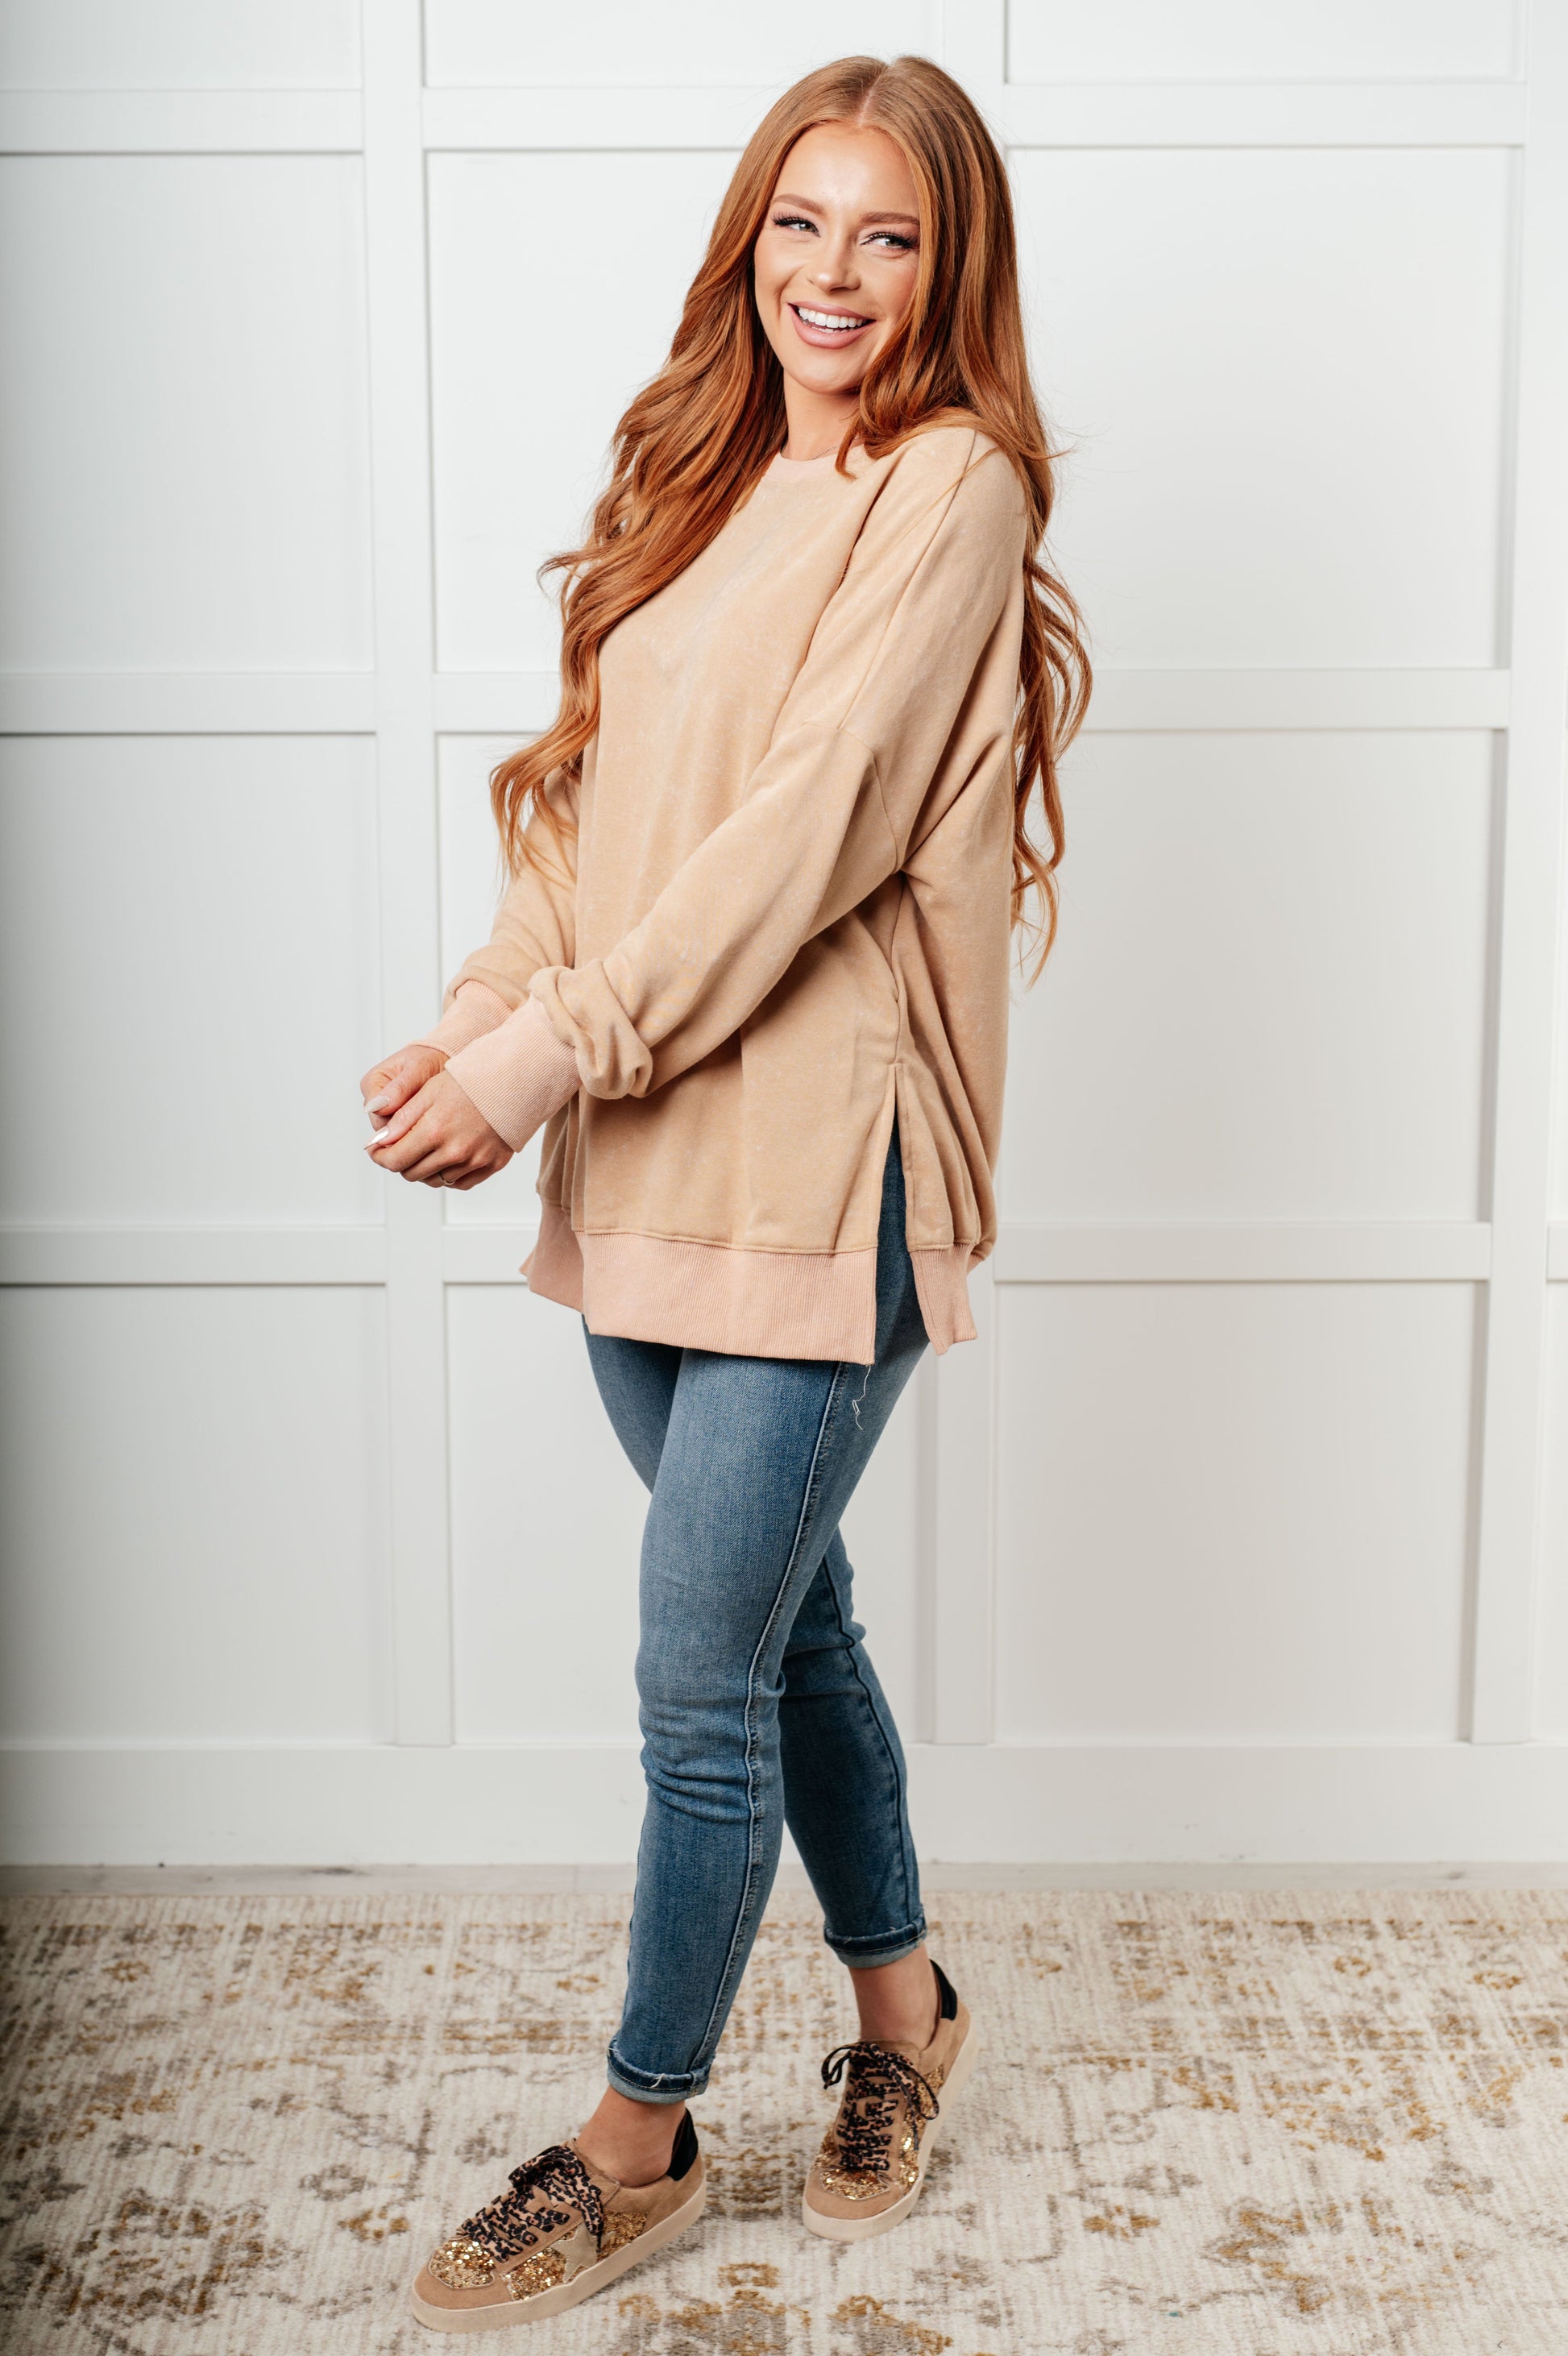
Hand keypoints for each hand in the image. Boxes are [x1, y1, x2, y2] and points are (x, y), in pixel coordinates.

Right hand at [362, 1044, 447, 1130]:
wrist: (442, 1060)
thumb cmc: (428, 1060)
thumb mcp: (417, 1068)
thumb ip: (398, 1088)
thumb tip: (377, 1107)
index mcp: (372, 1083)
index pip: (376, 1114)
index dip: (396, 1120)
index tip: (417, 1115)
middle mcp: (374, 1099)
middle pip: (383, 1128)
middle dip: (405, 1125)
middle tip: (427, 1113)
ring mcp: (384, 1111)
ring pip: (393, 1133)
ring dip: (411, 1127)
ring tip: (428, 1112)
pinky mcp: (396, 1119)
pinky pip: (403, 1133)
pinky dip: (416, 1128)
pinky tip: (427, 1118)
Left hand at [365, 1070, 512, 1188]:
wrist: (514, 1079)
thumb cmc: (471, 1080)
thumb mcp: (429, 1091)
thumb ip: (402, 1119)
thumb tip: (380, 1141)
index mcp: (434, 1131)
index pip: (394, 1159)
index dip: (380, 1156)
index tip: (376, 1150)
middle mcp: (454, 1152)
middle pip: (412, 1173)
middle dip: (401, 1161)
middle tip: (401, 1147)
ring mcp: (475, 1161)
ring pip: (435, 1180)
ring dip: (424, 1168)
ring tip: (426, 1148)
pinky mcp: (491, 1165)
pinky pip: (460, 1183)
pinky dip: (449, 1174)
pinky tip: (447, 1157)